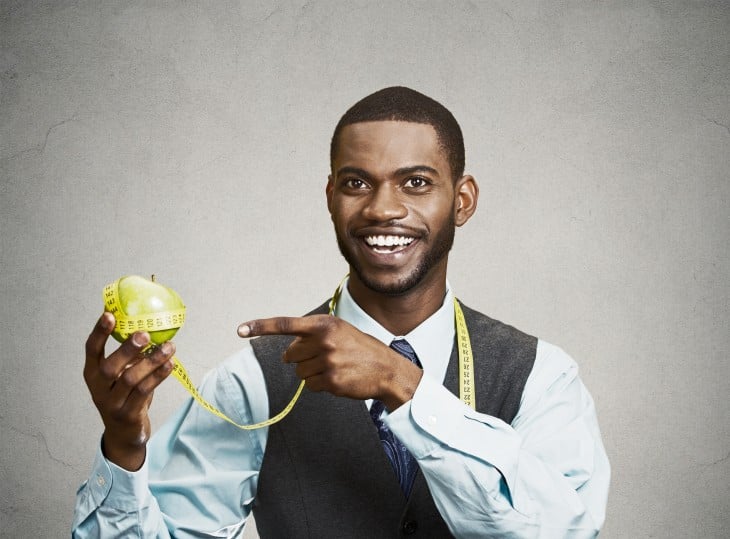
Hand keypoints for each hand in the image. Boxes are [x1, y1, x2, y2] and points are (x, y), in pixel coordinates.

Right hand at [83, 312, 175, 470]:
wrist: (124, 434)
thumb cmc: (124, 395)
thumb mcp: (121, 375)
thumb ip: (131, 355)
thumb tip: (150, 325)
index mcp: (92, 374)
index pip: (91, 350)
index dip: (99, 332)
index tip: (109, 314)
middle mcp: (98, 388)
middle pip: (109, 367)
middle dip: (127, 349)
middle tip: (144, 334)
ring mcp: (112, 403)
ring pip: (131, 380)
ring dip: (152, 361)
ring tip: (169, 347)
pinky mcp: (128, 415)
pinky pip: (145, 392)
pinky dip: (158, 376)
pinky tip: (170, 364)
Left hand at [238, 315, 422, 410]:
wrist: (387, 369)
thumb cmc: (361, 349)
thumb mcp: (340, 331)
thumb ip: (313, 336)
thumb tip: (286, 355)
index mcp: (324, 324)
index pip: (286, 324)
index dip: (261, 327)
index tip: (240, 329)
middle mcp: (323, 341)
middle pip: (290, 355)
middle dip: (301, 359)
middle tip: (324, 357)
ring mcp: (326, 361)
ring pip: (299, 373)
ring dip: (312, 373)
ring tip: (334, 368)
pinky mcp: (330, 380)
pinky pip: (310, 386)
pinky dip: (320, 385)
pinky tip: (338, 379)